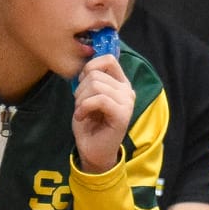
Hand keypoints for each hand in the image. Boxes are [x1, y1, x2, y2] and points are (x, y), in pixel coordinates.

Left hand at [71, 53, 133, 173]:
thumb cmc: (89, 123)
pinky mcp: (122, 115)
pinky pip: (100, 100)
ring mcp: (127, 103)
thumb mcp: (87, 95)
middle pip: (97, 74)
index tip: (82, 82)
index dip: (91, 66)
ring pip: (96, 85)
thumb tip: (86, 62)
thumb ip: (91, 79)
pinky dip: (84, 107)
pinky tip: (81, 117)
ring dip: (81, 99)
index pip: (109, 60)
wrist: (92, 150)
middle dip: (80, 88)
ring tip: (82, 111)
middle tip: (80, 104)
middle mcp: (127, 91)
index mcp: (121, 84)